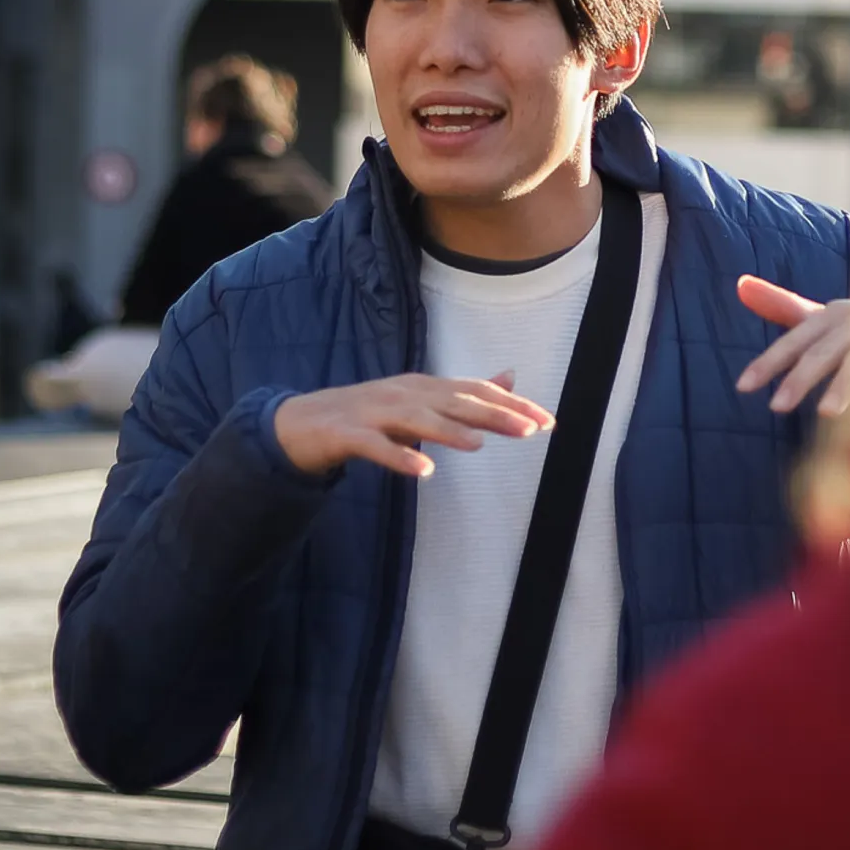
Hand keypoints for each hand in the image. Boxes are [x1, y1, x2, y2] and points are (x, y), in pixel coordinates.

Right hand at [273, 371, 553, 479]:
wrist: (301, 423)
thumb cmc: (370, 415)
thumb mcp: (422, 401)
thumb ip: (466, 394)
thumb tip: (511, 377)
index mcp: (424, 387)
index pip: (476, 392)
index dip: (512, 405)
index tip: (547, 422)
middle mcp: (403, 393)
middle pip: (454, 402)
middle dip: (494, 415)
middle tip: (531, 430)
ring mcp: (374, 412)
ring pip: (416, 420)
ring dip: (448, 431)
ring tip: (479, 444)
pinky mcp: (348, 434)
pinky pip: (375, 447)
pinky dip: (398, 458)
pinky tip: (422, 472)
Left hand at [734, 277, 849, 418]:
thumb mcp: (824, 313)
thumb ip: (783, 306)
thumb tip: (740, 286)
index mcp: (831, 316)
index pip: (794, 341)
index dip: (769, 362)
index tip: (743, 386)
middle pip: (824, 353)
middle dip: (800, 379)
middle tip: (776, 407)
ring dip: (846, 386)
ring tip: (827, 412)